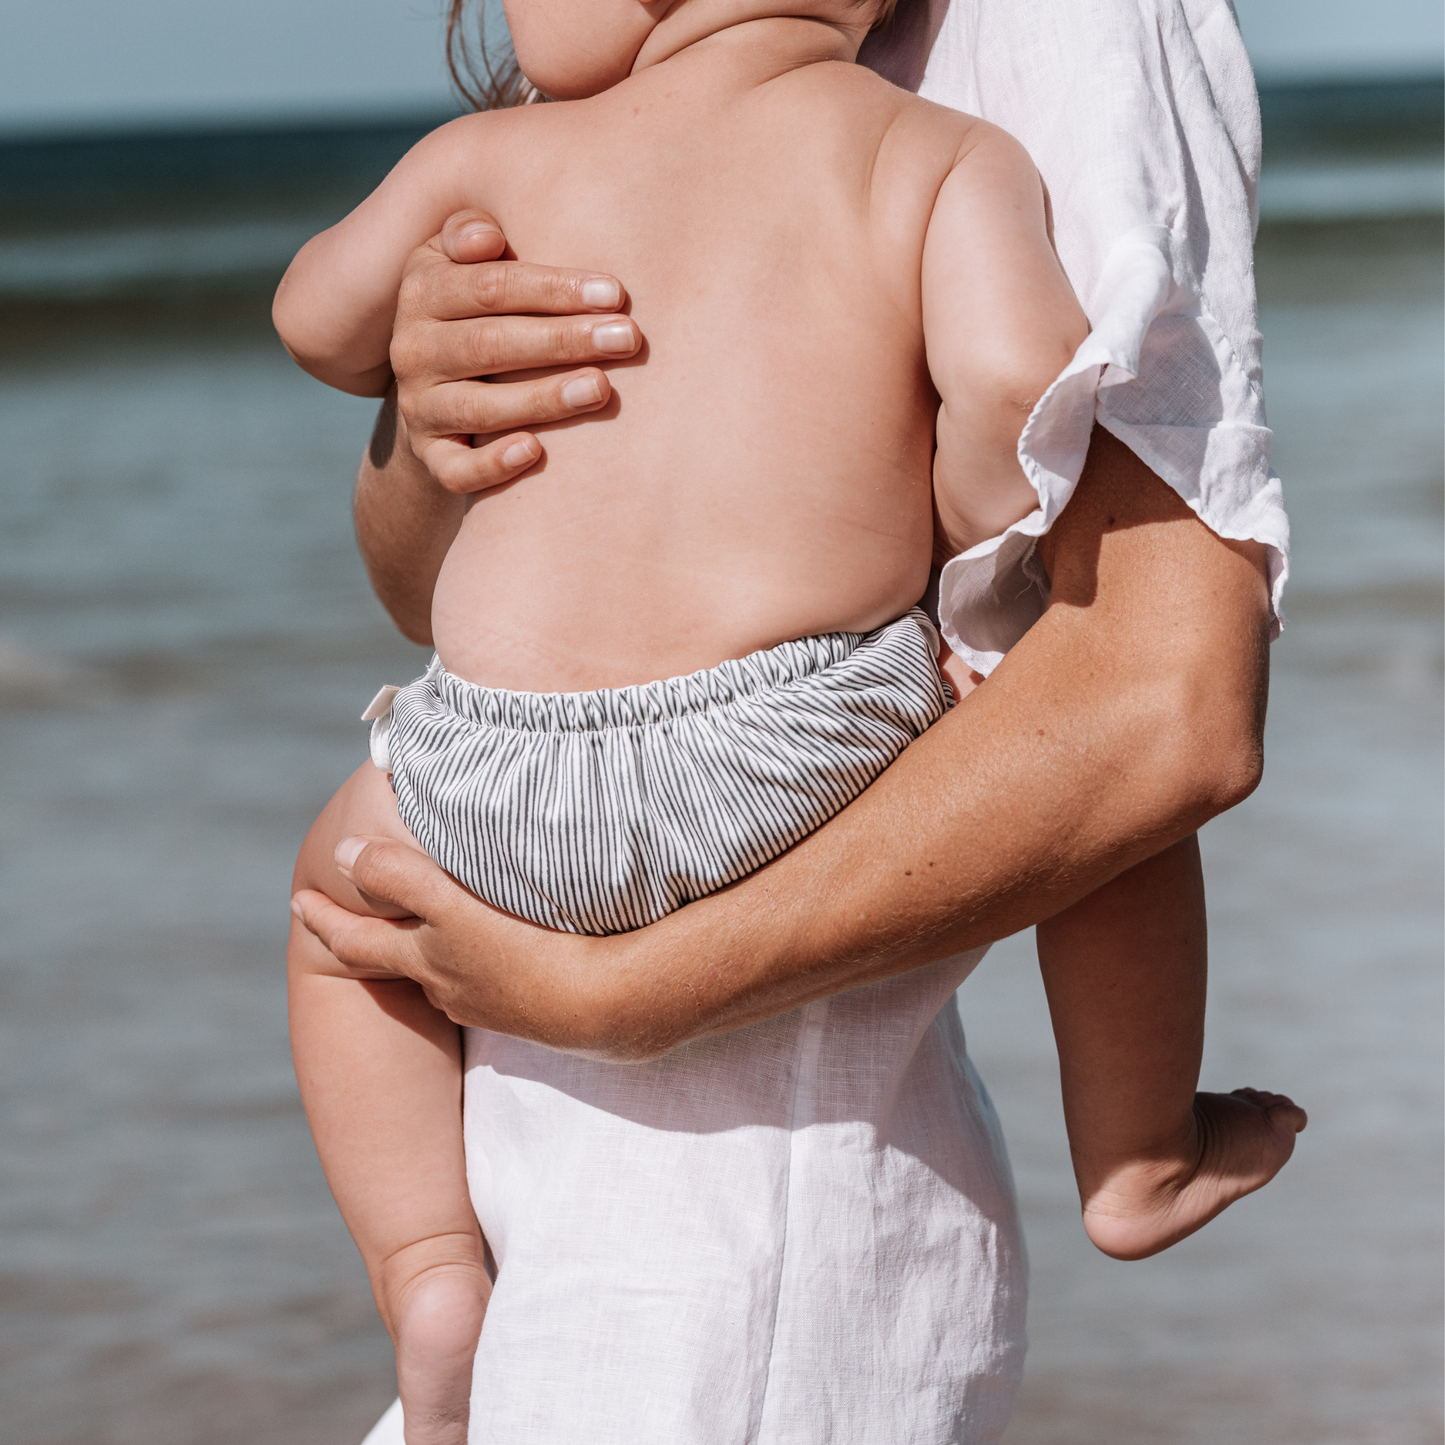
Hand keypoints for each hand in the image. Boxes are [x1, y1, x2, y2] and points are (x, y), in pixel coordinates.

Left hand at [291, 835, 612, 1051]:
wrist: (604, 1007)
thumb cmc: (523, 952)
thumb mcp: (450, 908)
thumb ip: (397, 876)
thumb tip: (342, 851)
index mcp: (424, 962)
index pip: (355, 941)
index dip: (324, 919)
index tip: (296, 901)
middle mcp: (450, 990)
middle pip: (401, 961)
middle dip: (382, 936)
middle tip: (369, 916)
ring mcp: (492, 1005)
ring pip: (449, 971)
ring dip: (438, 948)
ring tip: (442, 922)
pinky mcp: (533, 1010)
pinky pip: (493, 978)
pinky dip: (484, 960)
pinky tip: (507, 949)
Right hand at [391, 209, 642, 494]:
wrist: (436, 395)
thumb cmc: (478, 314)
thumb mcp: (463, 264)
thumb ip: (471, 236)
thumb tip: (485, 236)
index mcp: (423, 292)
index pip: (491, 287)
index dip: (554, 289)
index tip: (615, 294)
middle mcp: (414, 350)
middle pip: (490, 344)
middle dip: (563, 341)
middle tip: (627, 339)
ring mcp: (420, 407)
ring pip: (479, 407)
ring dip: (542, 398)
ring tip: (600, 388)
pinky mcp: (432, 458)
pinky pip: (456, 470)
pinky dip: (492, 465)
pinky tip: (535, 452)